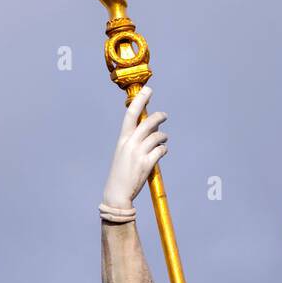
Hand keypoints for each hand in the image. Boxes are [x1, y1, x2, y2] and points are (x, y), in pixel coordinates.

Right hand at [102, 86, 167, 210]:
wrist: (117, 192)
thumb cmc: (121, 172)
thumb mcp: (123, 152)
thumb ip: (133, 140)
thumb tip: (150, 129)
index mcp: (122, 139)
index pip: (131, 114)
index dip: (140, 100)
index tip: (148, 90)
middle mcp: (130, 143)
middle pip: (148, 123)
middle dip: (159, 116)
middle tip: (164, 115)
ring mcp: (138, 153)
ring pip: (157, 136)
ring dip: (163, 136)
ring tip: (164, 139)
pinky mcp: (147, 164)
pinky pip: (161, 150)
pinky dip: (164, 149)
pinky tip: (162, 151)